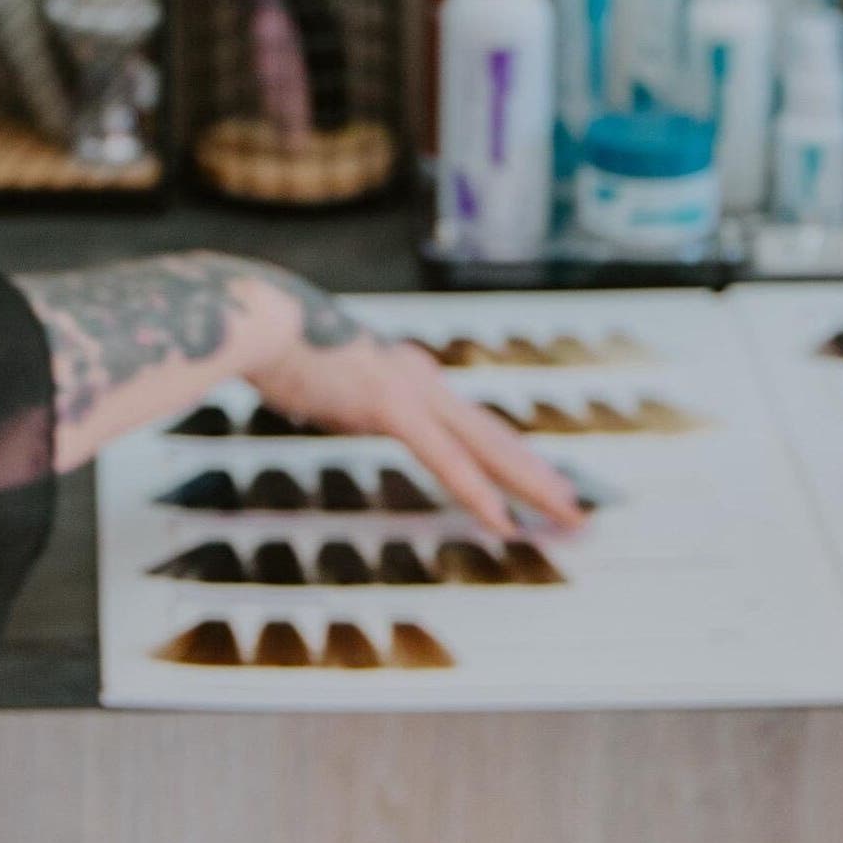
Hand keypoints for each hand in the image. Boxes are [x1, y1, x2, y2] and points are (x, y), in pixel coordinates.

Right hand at [245, 294, 586, 541]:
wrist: (265, 322)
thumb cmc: (285, 351)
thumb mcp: (333, 380)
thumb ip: (356, 395)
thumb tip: (354, 401)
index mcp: (412, 377)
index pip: (475, 426)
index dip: (511, 456)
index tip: (542, 482)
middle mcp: (424, 382)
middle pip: (495, 437)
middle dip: (540, 475)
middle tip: (578, 507)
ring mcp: (413, 393)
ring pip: (487, 448)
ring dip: (530, 485)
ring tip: (565, 513)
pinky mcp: (393, 407)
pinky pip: (446, 460)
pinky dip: (477, 493)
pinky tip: (503, 519)